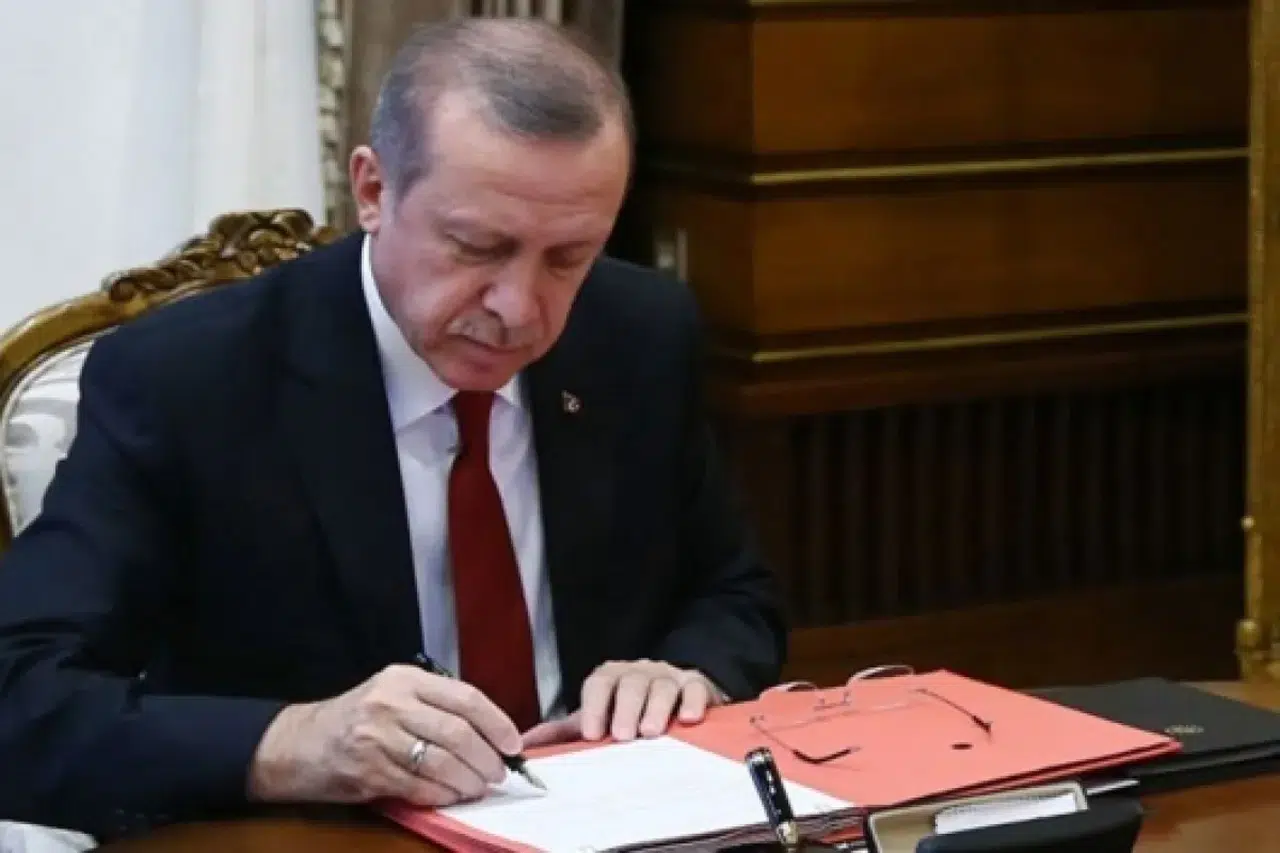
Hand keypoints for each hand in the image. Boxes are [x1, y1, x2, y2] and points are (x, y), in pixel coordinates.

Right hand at [247, 664, 521, 807]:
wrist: (296, 744)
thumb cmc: (354, 719)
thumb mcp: (393, 694)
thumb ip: (435, 705)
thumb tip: (489, 732)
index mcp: (405, 679)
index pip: (465, 698)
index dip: (497, 723)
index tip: (513, 744)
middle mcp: (391, 703)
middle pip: (457, 732)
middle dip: (487, 758)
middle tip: (499, 773)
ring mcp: (377, 738)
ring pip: (441, 762)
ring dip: (468, 780)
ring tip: (479, 787)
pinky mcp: (367, 771)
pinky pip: (418, 787)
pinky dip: (442, 795)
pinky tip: (451, 796)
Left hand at [530, 659, 723, 744]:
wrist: (674, 696)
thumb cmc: (628, 713)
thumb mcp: (596, 719)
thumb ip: (564, 731)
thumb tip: (522, 743)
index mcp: (611, 679)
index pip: (599, 684)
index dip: (594, 706)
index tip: (592, 733)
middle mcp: (639, 673)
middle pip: (631, 684)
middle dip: (626, 708)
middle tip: (623, 735)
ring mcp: (669, 677)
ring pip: (661, 686)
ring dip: (656, 708)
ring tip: (651, 732)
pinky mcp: (697, 685)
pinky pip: (695, 688)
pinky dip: (692, 702)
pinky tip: (687, 719)